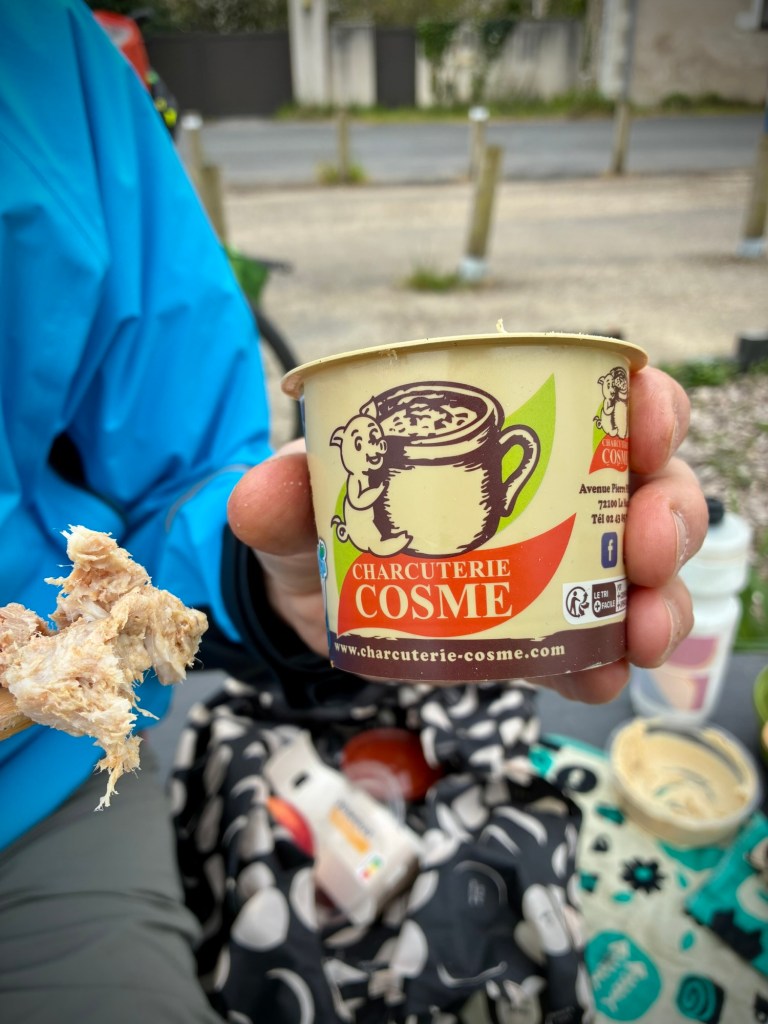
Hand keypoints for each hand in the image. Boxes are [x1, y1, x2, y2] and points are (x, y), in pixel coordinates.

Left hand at [227, 367, 708, 703]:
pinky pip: (597, 644)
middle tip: (642, 545)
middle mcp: (553, 498)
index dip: (650, 409)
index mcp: (511, 438)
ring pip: (641, 572)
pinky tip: (603, 678)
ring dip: (660, 597)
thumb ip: (286, 495)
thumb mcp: (307, 504)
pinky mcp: (543, 633)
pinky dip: (609, 662)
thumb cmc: (330, 524)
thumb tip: (259, 498)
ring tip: (641, 628)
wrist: (318, 603)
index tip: (648, 425)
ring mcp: (555, 568)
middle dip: (665, 513)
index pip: (605, 405)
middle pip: (646, 490)